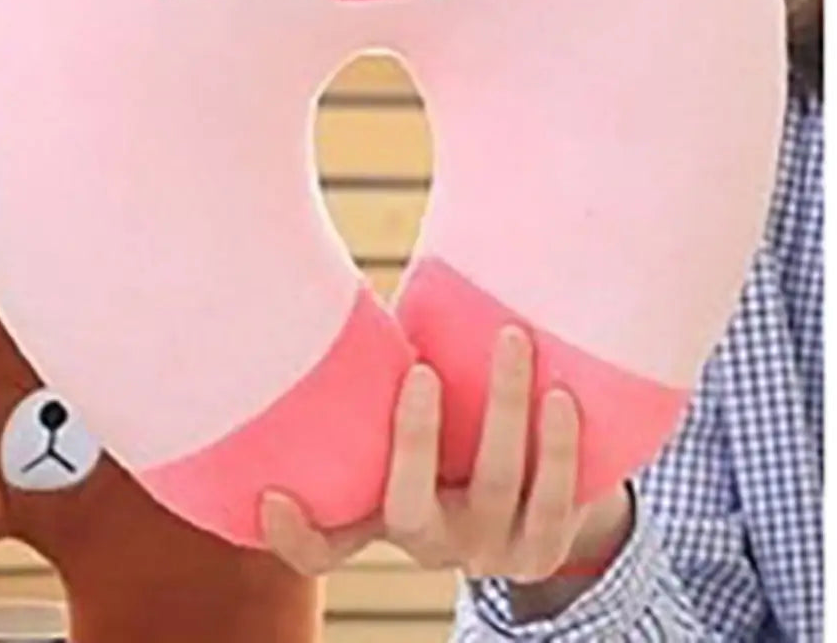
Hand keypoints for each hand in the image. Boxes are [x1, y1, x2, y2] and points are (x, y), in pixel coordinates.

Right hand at [261, 326, 631, 583]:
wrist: (545, 487)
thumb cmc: (460, 424)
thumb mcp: (416, 412)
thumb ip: (390, 376)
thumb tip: (358, 286)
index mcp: (384, 516)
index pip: (326, 548)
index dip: (295, 534)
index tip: (272, 494)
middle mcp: (430, 544)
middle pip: (410, 505)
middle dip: (416, 439)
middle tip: (422, 370)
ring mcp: (489, 551)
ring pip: (495, 489)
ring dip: (505, 412)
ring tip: (514, 339)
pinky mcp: (544, 549)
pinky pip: (555, 506)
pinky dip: (559, 452)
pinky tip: (563, 397)